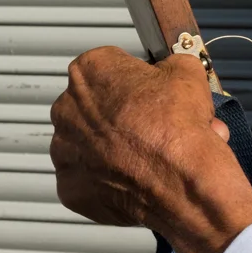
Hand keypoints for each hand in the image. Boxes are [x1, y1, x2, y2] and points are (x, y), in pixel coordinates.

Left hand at [50, 47, 251, 252]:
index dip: (135, 81)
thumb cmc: (177, 127)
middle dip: (120, 116)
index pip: (109, 67)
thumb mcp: (187, 72)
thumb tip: (172, 70)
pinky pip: (89, 182)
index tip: (150, 94)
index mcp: (88, 71)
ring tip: (149, 157)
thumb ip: (171, 64)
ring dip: (112, 149)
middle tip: (152, 127)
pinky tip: (136, 181)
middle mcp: (66, 109)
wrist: (181, 182)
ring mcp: (64, 151)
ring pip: (88, 146)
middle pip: (93, 107)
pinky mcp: (70, 188)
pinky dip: (109, 182)